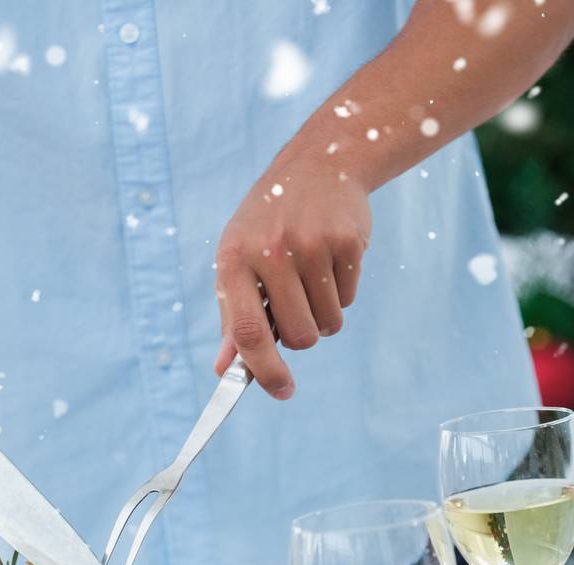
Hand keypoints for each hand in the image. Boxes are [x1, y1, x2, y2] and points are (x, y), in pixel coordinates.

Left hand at [214, 149, 370, 398]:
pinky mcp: (347, 241)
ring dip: (325, 314)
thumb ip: (233, 318)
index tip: (282, 391)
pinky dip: (342, 290)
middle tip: (298, 305)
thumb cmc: (269, 226)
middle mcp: (270, 250)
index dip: (265, 370)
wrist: (318, 165)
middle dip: (304, 336)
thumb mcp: (241, 260)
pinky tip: (331, 258)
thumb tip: (225, 370)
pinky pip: (348, 299)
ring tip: (313, 275)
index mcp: (235, 259)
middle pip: (299, 336)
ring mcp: (311, 244)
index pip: (247, 331)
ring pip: (328, 323)